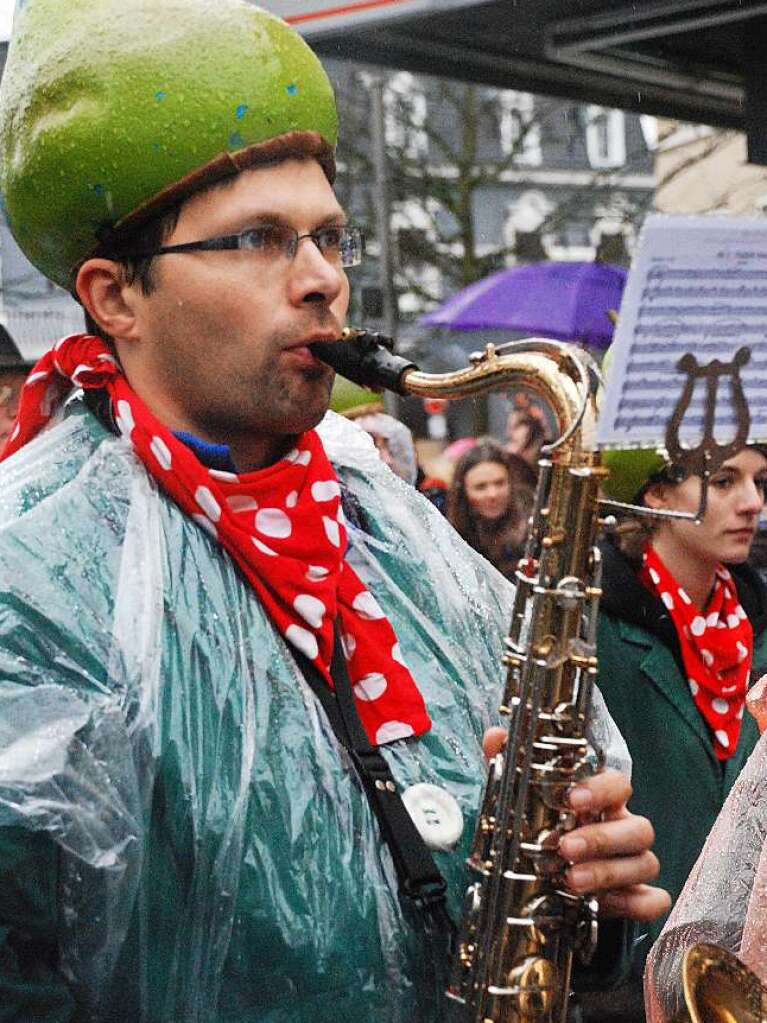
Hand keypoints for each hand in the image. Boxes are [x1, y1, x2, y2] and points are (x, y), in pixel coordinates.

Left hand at [482, 727, 670, 922]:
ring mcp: (634, 865)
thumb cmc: (545, 831)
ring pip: (647, 864)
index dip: (601, 790)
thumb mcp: (523, 800)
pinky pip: (654, 903)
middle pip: (639, 828)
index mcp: (602, 803)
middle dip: (603, 838)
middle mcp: (624, 830)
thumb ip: (512, 766)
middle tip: (565, 848)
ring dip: (609, 873)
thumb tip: (496, 736)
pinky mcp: (637, 900)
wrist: (546, 882)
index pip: (618, 786)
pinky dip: (633, 905)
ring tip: (571, 880)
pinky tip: (601, 906)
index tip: (572, 799)